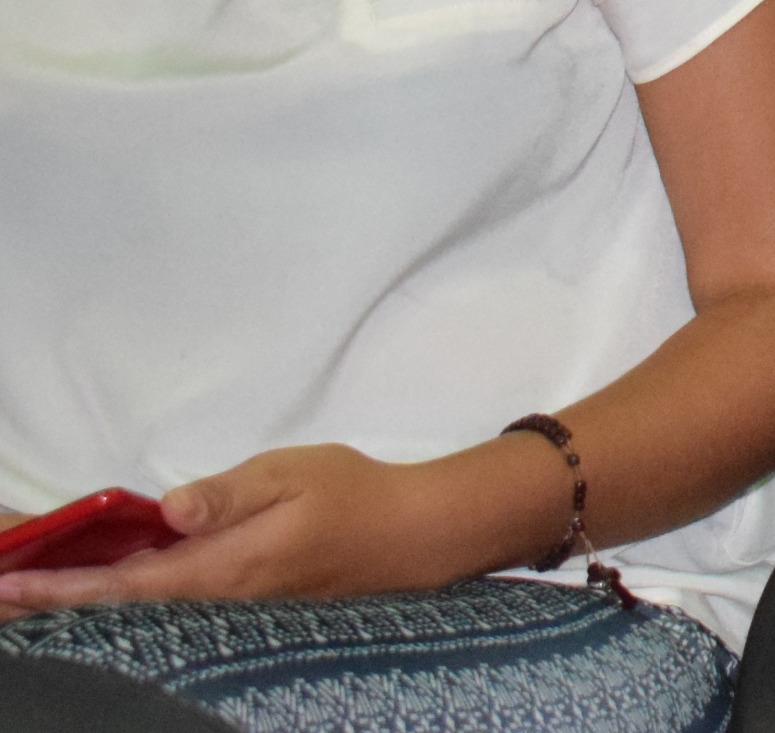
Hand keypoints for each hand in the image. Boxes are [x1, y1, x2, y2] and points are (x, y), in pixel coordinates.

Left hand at [0, 440, 561, 613]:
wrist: (416, 538)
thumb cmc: (356, 494)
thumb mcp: (295, 473)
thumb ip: (229, 493)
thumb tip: (171, 510)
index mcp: (226, 566)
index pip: (126, 584)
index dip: (63, 589)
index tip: (8, 589)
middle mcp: (221, 602)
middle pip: (121, 612)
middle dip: (57, 606)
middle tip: (1, 600)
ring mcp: (232, 613)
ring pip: (142, 616)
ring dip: (87, 607)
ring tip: (35, 599)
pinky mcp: (245, 610)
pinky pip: (171, 612)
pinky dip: (127, 605)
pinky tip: (107, 594)